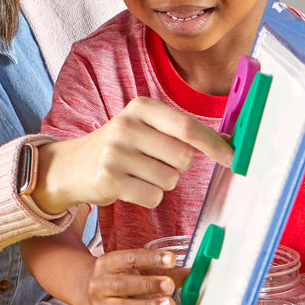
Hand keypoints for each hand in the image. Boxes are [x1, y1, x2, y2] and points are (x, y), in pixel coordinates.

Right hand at [35, 98, 233, 213]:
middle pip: (183, 158)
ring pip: (169, 180)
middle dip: (178, 167)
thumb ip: (181, 131)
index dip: (214, 145)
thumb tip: (227, 141)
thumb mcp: (143, 127)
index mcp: (141, 107)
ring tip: (138, 174)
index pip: (188, 127)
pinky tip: (129, 186)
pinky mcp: (109, 180)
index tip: (234, 158)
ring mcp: (115, 153)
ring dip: (161, 183)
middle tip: (155, 162)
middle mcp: (127, 126)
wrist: (70, 166)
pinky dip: (147, 197)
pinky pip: (152, 197)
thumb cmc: (118, 147)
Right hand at [88, 247, 181, 304]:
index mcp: (107, 263)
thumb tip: (193, 274)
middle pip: (124, 285)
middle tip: (170, 285)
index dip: (150, 258)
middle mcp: (101, 284)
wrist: (83, 289)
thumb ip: (162, 270)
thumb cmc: (117, 275)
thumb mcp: (133, 267)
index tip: (171, 259)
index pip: (129, 259)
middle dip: (148, 285)